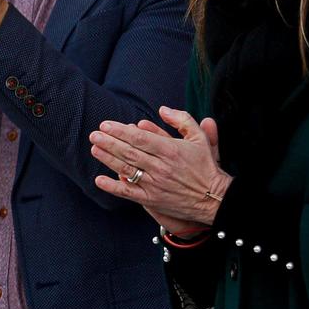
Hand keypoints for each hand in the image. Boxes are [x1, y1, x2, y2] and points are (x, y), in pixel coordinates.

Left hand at [89, 107, 228, 232]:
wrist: (215, 198)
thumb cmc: (205, 166)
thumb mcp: (199, 138)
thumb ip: (182, 120)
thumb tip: (163, 109)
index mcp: (170, 150)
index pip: (139, 138)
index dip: (120, 131)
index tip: (106, 125)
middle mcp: (160, 167)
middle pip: (129, 152)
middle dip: (109, 142)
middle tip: (94, 134)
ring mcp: (155, 184)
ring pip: (126, 169)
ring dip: (108, 159)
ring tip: (94, 149)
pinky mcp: (152, 199)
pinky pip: (128, 192)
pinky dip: (113, 186)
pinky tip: (99, 180)